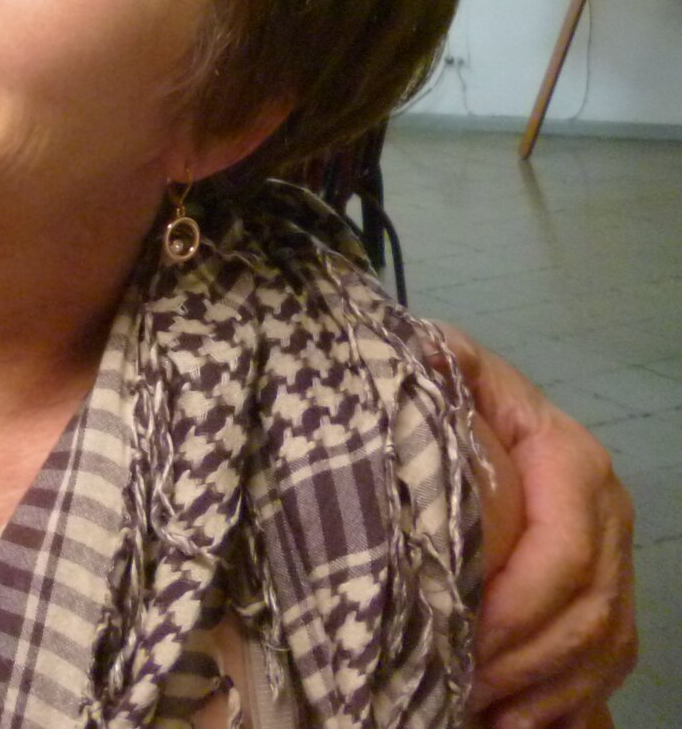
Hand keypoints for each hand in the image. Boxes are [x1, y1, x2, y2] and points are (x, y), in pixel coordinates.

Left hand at [440, 323, 637, 727]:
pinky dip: (565, 702)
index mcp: (571, 460)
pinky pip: (605, 663)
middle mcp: (607, 511)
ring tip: (483, 712)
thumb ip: (442, 360)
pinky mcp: (604, 597)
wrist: (474, 411)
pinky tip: (516, 724)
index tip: (463, 636)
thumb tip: (429, 350)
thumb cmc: (449, 396)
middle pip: (587, 607)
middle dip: (526, 658)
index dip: (520, 603)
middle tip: (462, 689)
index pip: (564, 547)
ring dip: (546, 690)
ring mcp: (613, 558)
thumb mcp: (445, 367)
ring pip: (602, 643)